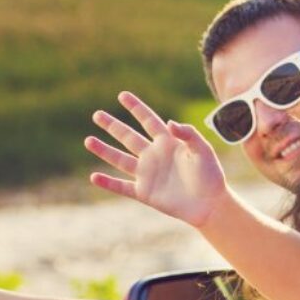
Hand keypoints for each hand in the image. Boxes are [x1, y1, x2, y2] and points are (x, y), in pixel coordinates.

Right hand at [85, 91, 227, 227]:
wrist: (209, 204)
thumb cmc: (210, 175)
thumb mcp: (203, 150)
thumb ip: (188, 134)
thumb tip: (169, 122)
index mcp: (168, 143)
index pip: (149, 121)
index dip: (136, 108)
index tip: (123, 95)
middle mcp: (154, 155)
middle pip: (128, 137)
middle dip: (113, 126)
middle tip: (97, 114)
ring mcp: (147, 174)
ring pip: (120, 159)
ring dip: (104, 150)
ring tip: (88, 140)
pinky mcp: (145, 192)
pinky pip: (122, 186)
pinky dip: (108, 183)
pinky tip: (94, 176)